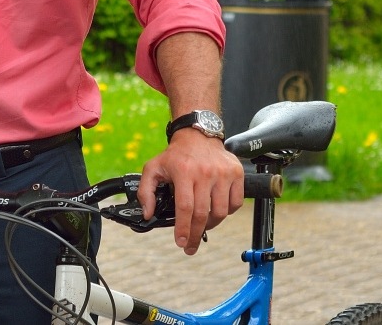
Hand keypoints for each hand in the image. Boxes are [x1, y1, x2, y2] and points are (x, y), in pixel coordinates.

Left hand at [139, 131, 244, 254]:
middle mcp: (206, 172)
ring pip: (221, 211)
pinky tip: (216, 210)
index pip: (185, 208)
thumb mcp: (153, 168)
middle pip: (203, 213)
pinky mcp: (236, 173)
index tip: (181, 242)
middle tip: (190, 246)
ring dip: (211, 224)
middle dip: (196, 234)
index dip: (183, 229)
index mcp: (184, 172)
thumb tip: (147, 214)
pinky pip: (236, 202)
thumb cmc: (176, 155)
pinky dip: (227, 212)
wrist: (198, 135)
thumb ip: (145, 191)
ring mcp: (223, 173)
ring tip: (202, 226)